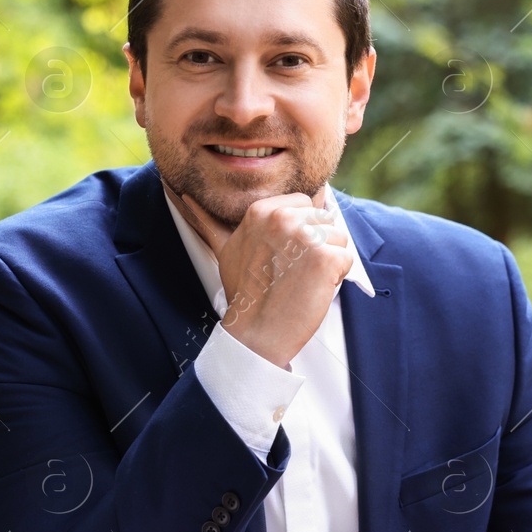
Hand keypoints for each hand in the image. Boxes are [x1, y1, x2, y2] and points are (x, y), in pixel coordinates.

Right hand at [168, 189, 351, 369]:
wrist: (255, 333)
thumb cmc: (244, 294)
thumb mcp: (227, 250)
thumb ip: (212, 222)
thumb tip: (184, 198)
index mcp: (262, 210)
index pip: (304, 203)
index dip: (302, 230)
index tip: (286, 255)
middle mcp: (283, 217)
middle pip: (324, 218)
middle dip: (317, 244)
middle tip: (293, 272)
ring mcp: (306, 235)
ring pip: (339, 238)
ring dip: (328, 262)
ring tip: (302, 281)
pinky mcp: (326, 257)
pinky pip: (347, 259)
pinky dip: (337, 278)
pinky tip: (312, 290)